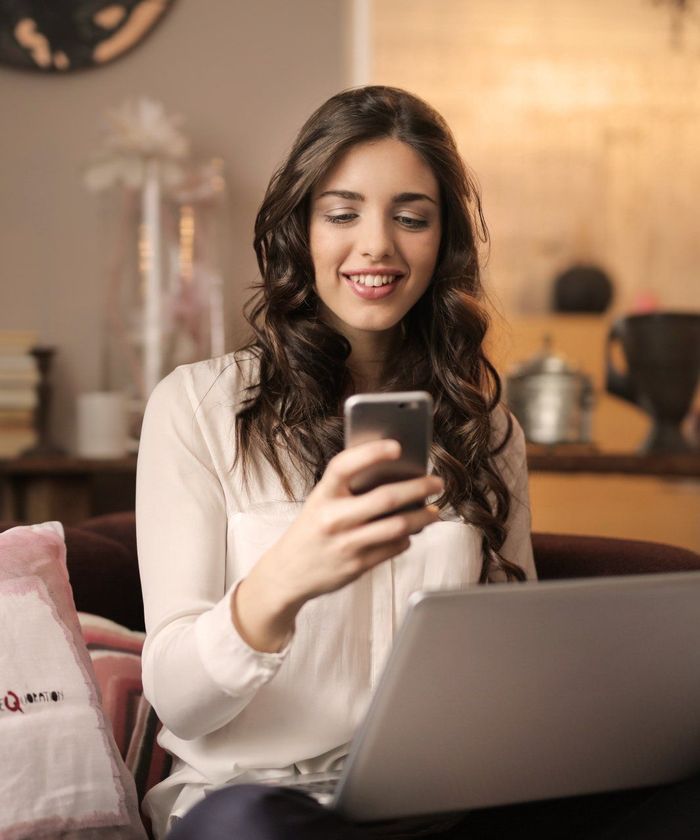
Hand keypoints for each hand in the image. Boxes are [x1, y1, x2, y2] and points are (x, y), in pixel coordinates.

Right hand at [233, 440, 442, 650]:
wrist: (288, 573)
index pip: (345, 465)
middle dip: (418, 488)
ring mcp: (346, 544)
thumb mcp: (320, 502)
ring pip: (397, 526)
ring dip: (422, 517)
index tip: (397, 446)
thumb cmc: (311, 530)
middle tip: (437, 482)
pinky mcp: (357, 565)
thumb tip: (394, 474)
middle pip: (385, 499)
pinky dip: (407, 538)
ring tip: (433, 511)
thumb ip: (348, 489)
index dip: (371, 452)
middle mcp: (333, 518)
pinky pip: (393, 547)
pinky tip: (410, 532)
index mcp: (322, 495)